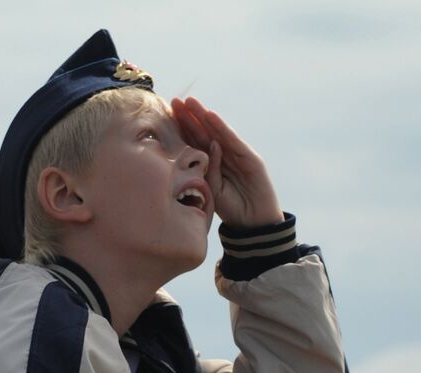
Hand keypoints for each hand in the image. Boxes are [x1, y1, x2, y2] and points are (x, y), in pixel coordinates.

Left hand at [171, 97, 283, 228]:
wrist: (255, 224)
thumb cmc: (232, 209)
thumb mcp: (212, 190)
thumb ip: (207, 170)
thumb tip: (204, 148)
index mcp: (212, 163)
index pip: (194, 142)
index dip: (181, 129)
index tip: (166, 115)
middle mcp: (225, 155)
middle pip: (204, 133)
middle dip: (189, 117)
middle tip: (174, 101)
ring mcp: (238, 155)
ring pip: (217, 132)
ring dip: (203, 116)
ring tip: (190, 102)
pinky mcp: (251, 158)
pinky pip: (233, 142)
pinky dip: (222, 128)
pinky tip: (210, 116)